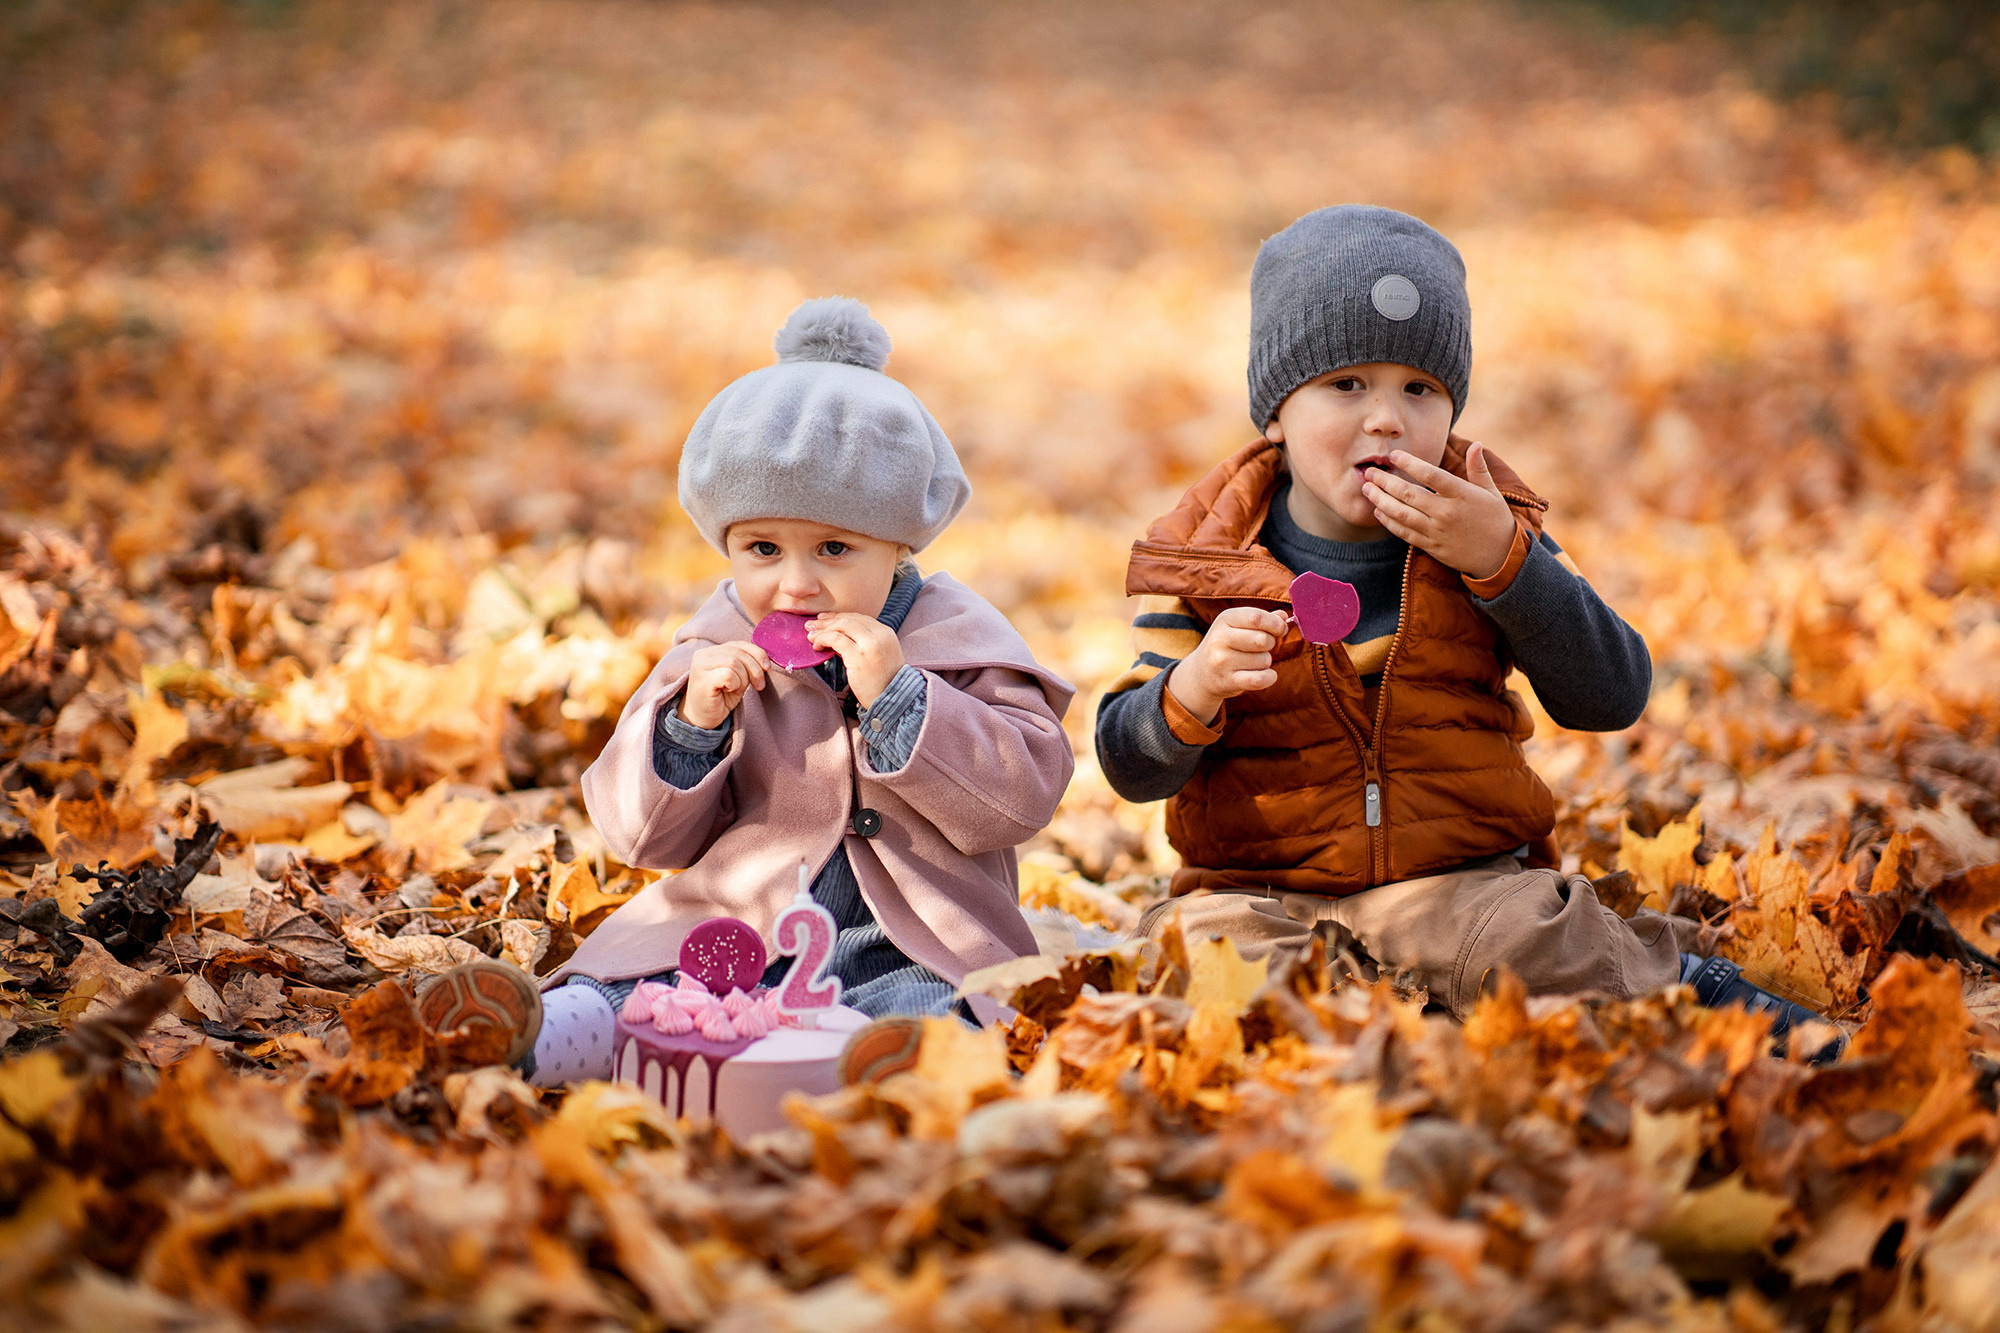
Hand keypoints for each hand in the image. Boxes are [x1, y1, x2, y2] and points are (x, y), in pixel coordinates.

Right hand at [679, 641, 771, 729]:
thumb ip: (747, 663)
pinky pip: (728, 674)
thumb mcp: (739, 677)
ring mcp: (700, 665)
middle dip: (755, 670)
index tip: (766, 669)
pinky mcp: (702, 678)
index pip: (740, 644)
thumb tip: (766, 660)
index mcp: (714, 651)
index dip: (758, 654)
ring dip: (743, 680)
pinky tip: (727, 691)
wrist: (702, 719)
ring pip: (735, 663)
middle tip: (757, 685)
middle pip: (740, 653)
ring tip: (735, 689)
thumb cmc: (721, 698)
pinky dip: (734, 684)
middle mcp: (704, 654)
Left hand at [807, 612, 906, 707]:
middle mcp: (879, 634)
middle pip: (849, 619)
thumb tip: (837, 637)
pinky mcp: (858, 655)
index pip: (859, 618)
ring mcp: (869, 644)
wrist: (894, 699)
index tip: (825, 620)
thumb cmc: (883, 682)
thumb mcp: (880, 655)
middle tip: (812, 625)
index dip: (840, 617)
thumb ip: (864, 644)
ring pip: (841, 626)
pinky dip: (823, 639)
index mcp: (886, 632)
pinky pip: (835, 639)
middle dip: (828, 621)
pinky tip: (817, 646)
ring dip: (823, 630)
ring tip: (811, 636)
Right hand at [1167, 606, 1287, 725]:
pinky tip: (1267, 675)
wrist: (1201, 673)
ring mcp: (1221, 661)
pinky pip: (1259, 679)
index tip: (1280, 629)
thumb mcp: (1237, 626)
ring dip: (1266, 662)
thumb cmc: (1227, 644)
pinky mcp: (1227, 681)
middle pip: (1262, 639)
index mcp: (1225, 619)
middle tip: (1262, 647)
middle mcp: (1220, 639)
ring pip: (1264, 660)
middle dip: (1271, 644)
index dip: (1275, 624)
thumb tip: (1283, 616)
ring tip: (1253, 662)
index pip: (1256, 617)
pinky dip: (1269, 678)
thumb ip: (1261, 619)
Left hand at [1360, 442, 1519, 578]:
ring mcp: (1437, 531)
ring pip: (1402, 514)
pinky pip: (1405, 533)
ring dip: (1381, 500)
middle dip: (1385, 482)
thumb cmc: (1496, 520)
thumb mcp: (1492, 492)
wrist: (1500, 557)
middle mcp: (1446, 512)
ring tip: (1367, 489)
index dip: (1409, 463)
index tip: (1394, 455)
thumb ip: (1478, 468)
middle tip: (1369, 472)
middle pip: (1409, 494)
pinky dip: (1389, 522)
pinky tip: (1378, 511)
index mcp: (1462, 495)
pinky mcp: (1431, 546)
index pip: (1430, 475)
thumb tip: (1475, 444)